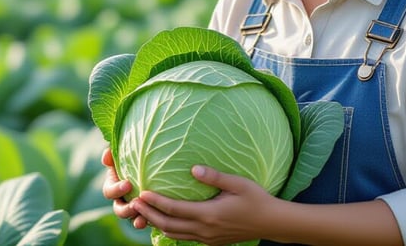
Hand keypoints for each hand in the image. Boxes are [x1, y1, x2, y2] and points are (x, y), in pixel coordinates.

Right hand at [101, 147, 147, 229]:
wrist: (156, 166)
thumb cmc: (136, 156)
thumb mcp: (125, 152)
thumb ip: (114, 152)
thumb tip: (106, 156)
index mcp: (114, 185)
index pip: (109, 191)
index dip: (116, 190)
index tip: (128, 184)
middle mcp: (122, 199)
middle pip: (119, 209)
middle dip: (125, 209)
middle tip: (135, 204)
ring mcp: (134, 208)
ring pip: (131, 219)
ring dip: (135, 219)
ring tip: (142, 219)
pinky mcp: (146, 213)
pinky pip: (145, 220)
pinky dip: (147, 222)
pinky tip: (152, 221)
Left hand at [131, 165, 273, 245]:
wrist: (271, 223)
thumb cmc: (257, 199)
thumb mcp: (238, 183)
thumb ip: (215, 176)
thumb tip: (193, 168)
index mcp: (209, 215)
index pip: (174, 210)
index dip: (156, 202)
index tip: (141, 193)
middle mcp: (205, 230)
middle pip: (168, 225)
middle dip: (149, 214)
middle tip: (133, 203)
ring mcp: (207, 238)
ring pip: (174, 234)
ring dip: (157, 223)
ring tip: (144, 212)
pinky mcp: (211, 241)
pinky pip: (185, 238)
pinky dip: (171, 230)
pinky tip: (165, 220)